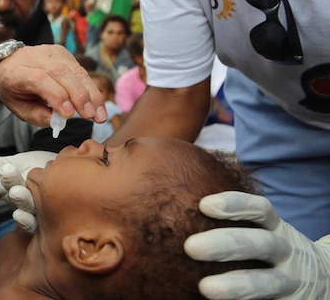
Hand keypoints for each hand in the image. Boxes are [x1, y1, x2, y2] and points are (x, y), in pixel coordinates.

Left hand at [0, 45, 106, 126]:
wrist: (9, 65)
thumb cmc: (14, 90)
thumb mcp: (18, 108)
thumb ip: (37, 115)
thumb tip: (59, 121)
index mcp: (17, 72)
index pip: (39, 79)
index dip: (57, 95)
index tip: (69, 114)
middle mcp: (34, 58)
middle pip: (61, 73)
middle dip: (80, 96)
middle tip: (91, 116)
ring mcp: (50, 53)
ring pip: (75, 70)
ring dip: (91, 94)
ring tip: (99, 114)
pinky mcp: (63, 53)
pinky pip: (81, 70)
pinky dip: (91, 88)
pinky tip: (97, 104)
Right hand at [0, 151, 54, 232]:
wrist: (75, 174)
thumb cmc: (44, 168)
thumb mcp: (20, 163)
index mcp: (9, 185)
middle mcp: (18, 199)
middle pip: (6, 192)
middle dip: (3, 185)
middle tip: (4, 173)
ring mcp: (33, 210)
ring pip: (24, 205)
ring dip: (20, 199)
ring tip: (16, 191)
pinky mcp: (48, 219)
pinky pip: (37, 221)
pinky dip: (28, 219)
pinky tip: (21, 214)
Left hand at [184, 191, 329, 299]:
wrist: (323, 278)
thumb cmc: (271, 248)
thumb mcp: (263, 229)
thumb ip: (233, 221)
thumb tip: (176, 208)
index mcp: (276, 228)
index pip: (261, 210)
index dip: (235, 205)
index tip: (203, 205)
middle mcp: (285, 251)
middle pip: (260, 244)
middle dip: (226, 244)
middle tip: (190, 247)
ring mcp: (288, 280)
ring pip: (265, 283)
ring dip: (236, 286)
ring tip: (206, 288)